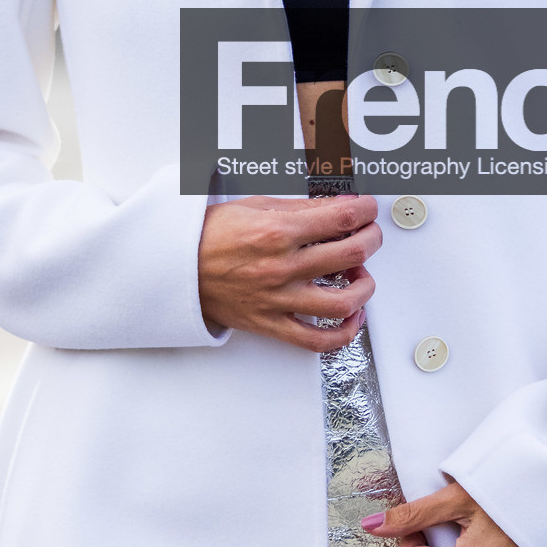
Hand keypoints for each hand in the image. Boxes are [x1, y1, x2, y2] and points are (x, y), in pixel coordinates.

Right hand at [198, 194, 381, 351]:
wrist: (174, 267)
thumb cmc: (209, 236)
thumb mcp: (255, 206)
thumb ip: (300, 208)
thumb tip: (336, 206)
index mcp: (276, 232)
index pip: (342, 219)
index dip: (365, 210)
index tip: (368, 209)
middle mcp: (281, 267)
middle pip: (352, 254)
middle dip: (371, 239)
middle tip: (369, 234)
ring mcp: (278, 300)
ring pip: (343, 303)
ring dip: (365, 287)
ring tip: (361, 275)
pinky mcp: (271, 324)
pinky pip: (317, 340)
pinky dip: (344, 333)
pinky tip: (352, 317)